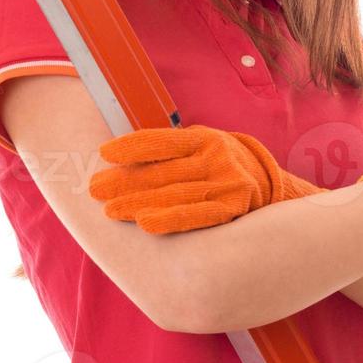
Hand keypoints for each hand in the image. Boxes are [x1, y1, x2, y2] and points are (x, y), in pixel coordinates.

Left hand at [89, 124, 323, 234]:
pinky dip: (170, 219)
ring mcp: (228, 182)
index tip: (103, 153)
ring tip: (109, 210)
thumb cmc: (217, 166)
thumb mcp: (200, 147)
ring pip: (176, 193)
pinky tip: (145, 224)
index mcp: (203, 138)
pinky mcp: (234, 208)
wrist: (267, 185)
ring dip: (139, 202)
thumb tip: (116, 155)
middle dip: (125, 180)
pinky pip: (199, 215)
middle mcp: (217, 157)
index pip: (162, 140)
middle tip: (94, 189)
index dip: (132, 146)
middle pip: (163, 171)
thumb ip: (169, 150)